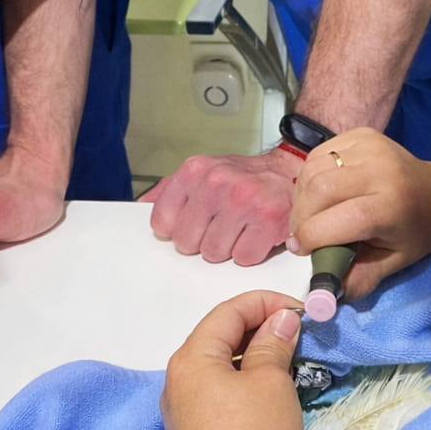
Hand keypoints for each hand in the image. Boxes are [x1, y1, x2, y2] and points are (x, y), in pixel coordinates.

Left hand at [142, 147, 301, 265]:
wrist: (291, 171)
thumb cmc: (245, 177)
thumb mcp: (204, 172)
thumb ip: (170, 190)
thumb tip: (138, 208)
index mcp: (195, 171)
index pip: (163, 222)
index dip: (177, 230)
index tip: (192, 224)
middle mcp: (217, 183)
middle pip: (187, 243)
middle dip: (203, 241)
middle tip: (222, 225)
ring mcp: (244, 201)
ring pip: (214, 254)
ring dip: (228, 248)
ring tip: (241, 228)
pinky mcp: (269, 220)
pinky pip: (243, 258)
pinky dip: (251, 252)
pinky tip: (257, 233)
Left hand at [162, 290, 305, 429]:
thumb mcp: (271, 384)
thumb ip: (273, 344)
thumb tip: (280, 321)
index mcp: (190, 358)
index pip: (228, 311)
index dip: (266, 302)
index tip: (301, 310)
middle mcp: (177, 380)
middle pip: (218, 337)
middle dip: (259, 328)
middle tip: (298, 334)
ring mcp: (181, 411)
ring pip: (217, 367)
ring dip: (251, 357)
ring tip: (288, 361)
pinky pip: (217, 394)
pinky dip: (242, 383)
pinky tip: (268, 393)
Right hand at [289, 128, 430, 302]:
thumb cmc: (414, 234)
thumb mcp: (392, 264)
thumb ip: (357, 279)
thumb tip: (322, 297)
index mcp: (390, 206)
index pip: (334, 220)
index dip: (310, 237)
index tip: (302, 250)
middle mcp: (380, 170)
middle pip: (318, 190)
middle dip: (300, 218)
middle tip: (303, 235)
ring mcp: (370, 147)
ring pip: (312, 170)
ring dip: (302, 197)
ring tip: (311, 215)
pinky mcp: (361, 135)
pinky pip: (318, 155)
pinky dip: (311, 177)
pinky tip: (321, 193)